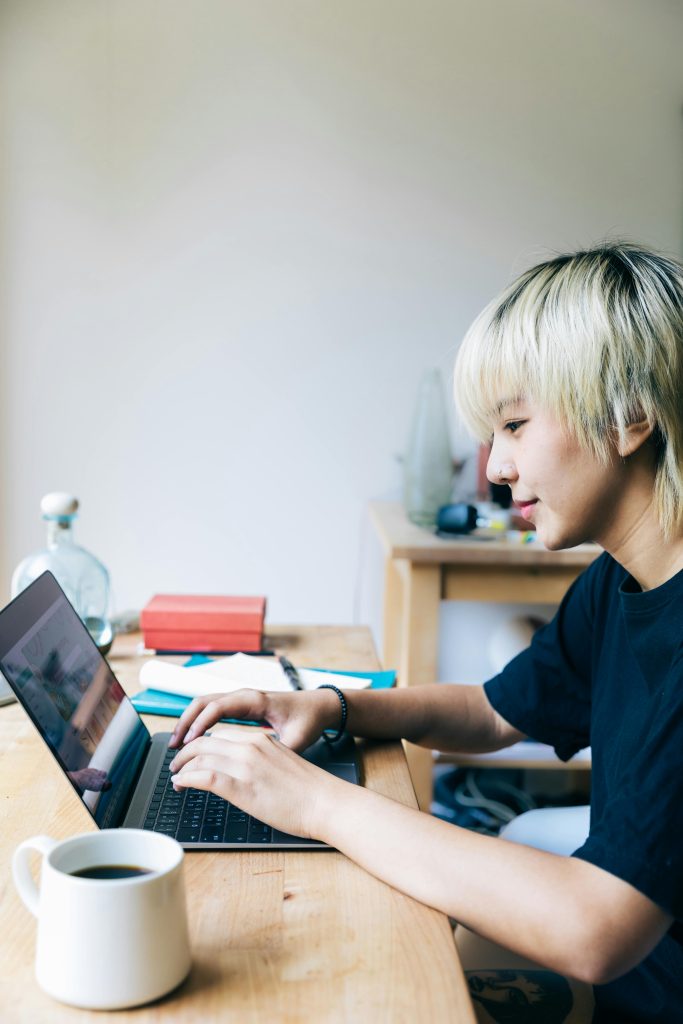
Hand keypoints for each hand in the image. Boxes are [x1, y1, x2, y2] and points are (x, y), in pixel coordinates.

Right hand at [168, 688, 337, 752]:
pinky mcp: (241, 706)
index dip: (200, 724)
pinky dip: (198, 722)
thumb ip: (280, 749)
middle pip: (203, 702)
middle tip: (173, 747)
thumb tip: (260, 763)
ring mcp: (241, 700)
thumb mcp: (297, 738)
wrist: (319, 707)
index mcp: (255, 700)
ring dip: (189, 722)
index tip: (189, 743)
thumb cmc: (309, 720)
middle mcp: (244, 696)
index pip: (217, 707)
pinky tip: (193, 740)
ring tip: (177, 745)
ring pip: (205, 704)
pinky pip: (212, 710)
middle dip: (185, 722)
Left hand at [168, 726, 345, 838]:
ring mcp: (245, 765)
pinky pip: (204, 776)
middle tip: (177, 765)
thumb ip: (259, 761)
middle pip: (205, 741)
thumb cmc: (309, 790)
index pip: (221, 734)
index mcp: (261, 739)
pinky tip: (181, 784)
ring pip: (200, 756)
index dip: (201, 744)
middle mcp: (250, 746)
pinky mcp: (241, 787)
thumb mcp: (281, 763)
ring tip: (176, 778)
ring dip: (182, 767)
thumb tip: (241, 771)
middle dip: (186, 753)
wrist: (325, 802)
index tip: (193, 755)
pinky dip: (187, 778)